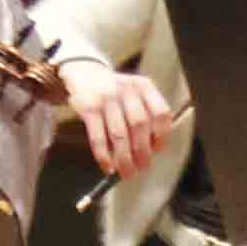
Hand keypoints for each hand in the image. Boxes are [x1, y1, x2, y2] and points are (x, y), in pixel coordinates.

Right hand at [60, 59, 176, 180]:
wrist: (84, 73)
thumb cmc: (115, 92)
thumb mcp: (134, 93)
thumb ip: (146, 115)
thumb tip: (152, 150)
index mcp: (144, 86)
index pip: (160, 113)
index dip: (161, 135)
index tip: (158, 150)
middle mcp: (127, 90)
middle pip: (140, 126)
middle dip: (142, 152)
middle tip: (142, 167)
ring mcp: (107, 98)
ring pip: (119, 135)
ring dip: (124, 158)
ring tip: (127, 172)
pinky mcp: (89, 108)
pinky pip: (98, 137)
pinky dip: (104, 156)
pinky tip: (108, 166)